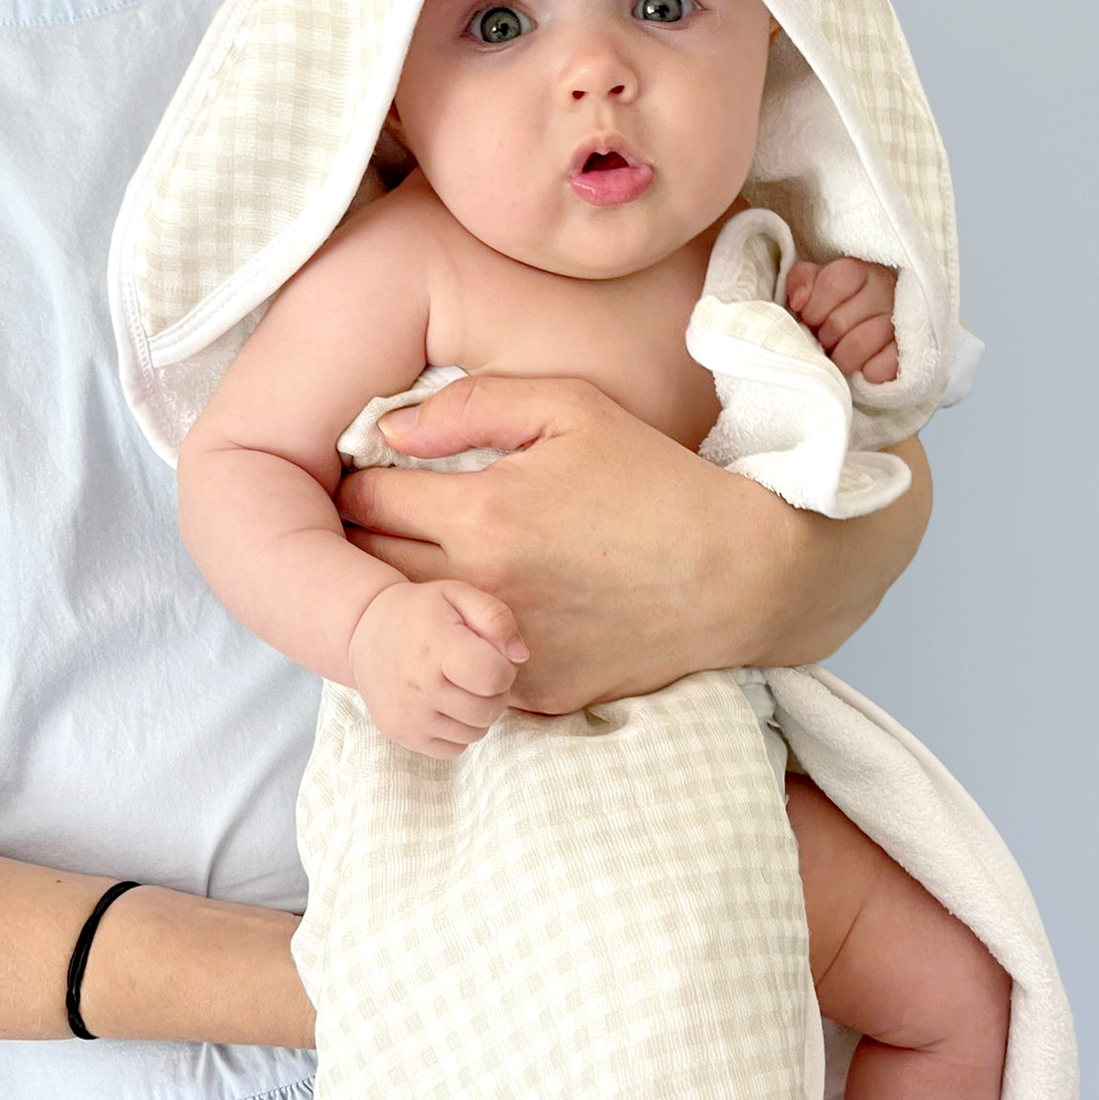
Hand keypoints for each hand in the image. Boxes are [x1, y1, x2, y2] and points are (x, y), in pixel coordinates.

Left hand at [338, 375, 802, 713]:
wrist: (741, 576)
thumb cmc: (658, 483)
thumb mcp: (574, 408)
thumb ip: (471, 405)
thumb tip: (388, 431)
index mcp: (482, 513)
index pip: (362, 497)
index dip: (356, 479)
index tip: (369, 475)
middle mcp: (480, 588)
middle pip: (364, 568)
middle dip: (359, 540)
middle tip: (376, 522)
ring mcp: (503, 651)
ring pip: (402, 627)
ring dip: (394, 597)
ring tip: (413, 567)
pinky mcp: (532, 694)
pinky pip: (457, 671)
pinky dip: (450, 644)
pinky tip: (468, 616)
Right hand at [348, 577, 526, 758]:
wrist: (363, 632)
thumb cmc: (421, 612)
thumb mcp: (457, 595)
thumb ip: (496, 617)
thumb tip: (521, 656)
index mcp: (436, 648)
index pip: (495, 677)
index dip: (504, 668)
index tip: (490, 656)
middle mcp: (419, 687)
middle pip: (489, 710)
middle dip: (495, 693)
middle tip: (477, 673)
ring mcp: (409, 716)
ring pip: (476, 733)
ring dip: (478, 713)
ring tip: (460, 687)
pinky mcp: (403, 735)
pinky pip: (454, 748)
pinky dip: (458, 730)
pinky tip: (445, 705)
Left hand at [785, 258, 899, 383]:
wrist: (876, 327)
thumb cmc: (842, 306)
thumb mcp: (818, 285)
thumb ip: (801, 280)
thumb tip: (799, 300)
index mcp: (863, 271)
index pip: (833, 283)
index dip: (814, 308)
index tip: (810, 320)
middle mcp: (885, 292)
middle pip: (838, 322)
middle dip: (823, 338)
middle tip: (825, 342)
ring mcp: (900, 322)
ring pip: (858, 345)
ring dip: (840, 359)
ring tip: (838, 357)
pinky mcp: (906, 354)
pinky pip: (880, 368)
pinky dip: (866, 373)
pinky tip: (863, 368)